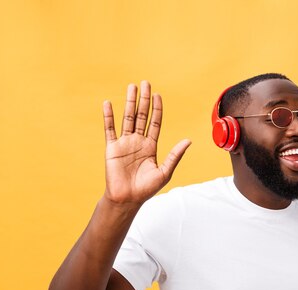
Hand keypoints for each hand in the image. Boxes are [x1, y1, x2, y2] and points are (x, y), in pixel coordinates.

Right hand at [102, 81, 190, 204]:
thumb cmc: (146, 189)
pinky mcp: (111, 148)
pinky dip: (108, 116)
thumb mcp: (165, 171)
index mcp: (151, 146)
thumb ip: (175, 155)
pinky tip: (109, 104)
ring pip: (127, 118)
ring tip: (131, 87)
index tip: (158, 95)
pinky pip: (109, 129)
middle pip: (142, 116)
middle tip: (146, 83)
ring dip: (129, 103)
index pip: (155, 123)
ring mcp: (124, 143)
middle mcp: (138, 141)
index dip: (157, 109)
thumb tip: (189, 141)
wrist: (127, 199)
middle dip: (144, 100)